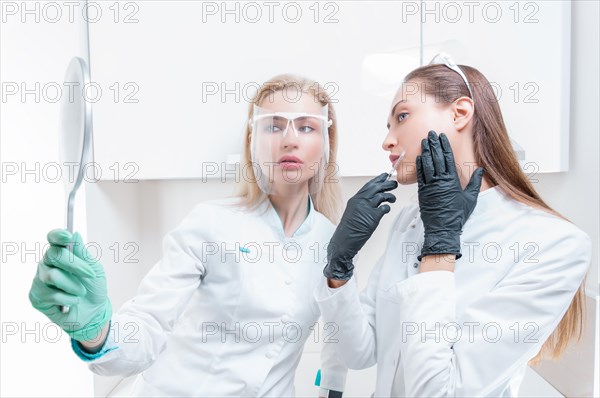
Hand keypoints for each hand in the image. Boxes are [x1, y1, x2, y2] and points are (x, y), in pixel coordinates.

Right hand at [29, 229, 111, 341]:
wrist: (94, 312)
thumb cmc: (93, 287)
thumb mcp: (94, 269)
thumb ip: (83, 254)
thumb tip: (75, 234)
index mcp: (61, 254)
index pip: (53, 239)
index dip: (57, 236)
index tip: (67, 236)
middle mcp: (47, 264)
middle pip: (53, 255)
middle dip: (74, 265)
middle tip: (89, 274)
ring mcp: (40, 280)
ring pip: (52, 276)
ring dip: (73, 285)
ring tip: (81, 292)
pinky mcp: (36, 296)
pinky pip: (50, 294)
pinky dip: (68, 299)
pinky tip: (72, 302)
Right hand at [323, 173, 397, 279]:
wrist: (344, 241)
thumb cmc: (348, 229)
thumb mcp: (352, 212)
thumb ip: (361, 205)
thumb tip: (373, 200)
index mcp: (355, 199)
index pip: (368, 185)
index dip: (377, 180)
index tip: (384, 176)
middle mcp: (360, 201)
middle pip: (376, 187)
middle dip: (387, 184)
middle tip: (394, 183)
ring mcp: (367, 208)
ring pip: (382, 196)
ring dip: (390, 196)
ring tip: (393, 198)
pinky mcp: (373, 216)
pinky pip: (384, 207)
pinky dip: (388, 207)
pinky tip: (387, 209)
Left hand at [416, 131, 483, 259]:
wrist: (443, 228)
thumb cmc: (457, 215)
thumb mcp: (470, 198)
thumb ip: (474, 182)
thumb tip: (480, 170)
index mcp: (452, 180)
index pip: (448, 158)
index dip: (444, 146)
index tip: (442, 136)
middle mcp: (440, 181)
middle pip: (436, 158)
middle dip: (434, 144)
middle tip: (431, 133)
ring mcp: (430, 185)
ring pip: (427, 164)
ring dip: (425, 151)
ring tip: (424, 141)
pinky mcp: (422, 192)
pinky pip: (420, 175)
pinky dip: (419, 165)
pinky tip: (419, 157)